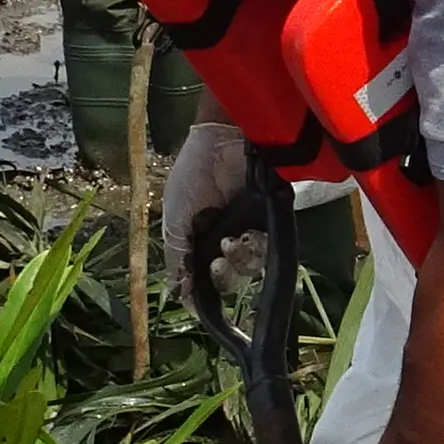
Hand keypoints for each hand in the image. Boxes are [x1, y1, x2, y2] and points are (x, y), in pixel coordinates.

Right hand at [156, 118, 253, 292]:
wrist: (220, 143)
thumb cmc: (192, 178)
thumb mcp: (175, 221)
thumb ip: (177, 257)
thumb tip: (178, 295)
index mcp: (197, 242)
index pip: (202, 280)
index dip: (203, 292)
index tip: (201, 299)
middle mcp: (223, 240)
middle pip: (229, 278)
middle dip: (223, 275)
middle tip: (217, 261)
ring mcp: (247, 231)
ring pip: (249, 267)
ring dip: (240, 261)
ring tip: (232, 242)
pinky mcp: (268, 221)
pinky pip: (267, 249)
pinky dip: (256, 249)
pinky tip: (247, 236)